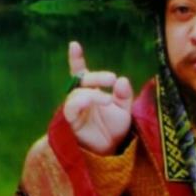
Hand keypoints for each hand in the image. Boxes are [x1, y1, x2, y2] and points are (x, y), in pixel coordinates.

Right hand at [63, 40, 133, 154]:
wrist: (112, 151)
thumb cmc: (115, 129)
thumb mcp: (124, 110)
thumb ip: (124, 95)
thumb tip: (122, 80)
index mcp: (91, 91)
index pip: (81, 73)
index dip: (76, 59)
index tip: (74, 45)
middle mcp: (81, 98)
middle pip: (81, 81)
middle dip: (96, 77)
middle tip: (112, 80)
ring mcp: (75, 109)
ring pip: (77, 93)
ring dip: (92, 93)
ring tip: (108, 100)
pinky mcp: (72, 121)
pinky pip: (70, 108)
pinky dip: (79, 102)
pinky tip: (91, 100)